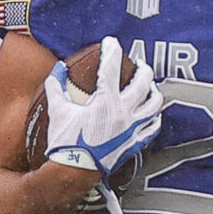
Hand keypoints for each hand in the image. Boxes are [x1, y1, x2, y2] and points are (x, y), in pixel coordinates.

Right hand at [45, 37, 167, 180]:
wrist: (74, 170)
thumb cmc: (66, 142)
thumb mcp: (57, 109)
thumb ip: (56, 86)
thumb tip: (58, 70)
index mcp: (106, 100)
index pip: (112, 67)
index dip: (112, 50)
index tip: (111, 43)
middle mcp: (124, 112)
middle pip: (144, 82)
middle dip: (143, 68)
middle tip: (139, 63)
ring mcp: (132, 128)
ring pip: (154, 105)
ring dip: (154, 92)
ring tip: (151, 86)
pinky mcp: (134, 143)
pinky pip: (152, 129)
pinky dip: (155, 119)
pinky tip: (154, 115)